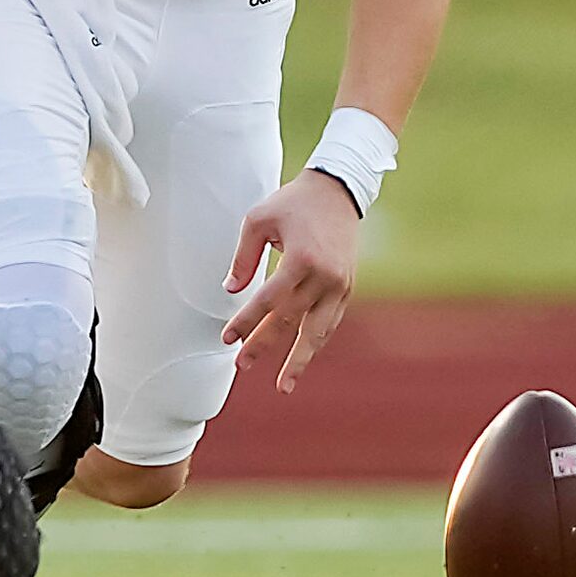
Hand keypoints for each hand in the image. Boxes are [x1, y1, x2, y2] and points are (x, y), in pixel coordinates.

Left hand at [219, 169, 360, 394]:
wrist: (337, 192)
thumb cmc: (292, 203)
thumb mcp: (257, 220)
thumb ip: (243, 258)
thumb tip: (231, 290)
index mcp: (301, 258)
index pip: (268, 300)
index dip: (246, 321)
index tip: (227, 338)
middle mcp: (325, 276)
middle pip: (290, 321)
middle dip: (264, 344)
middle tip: (241, 364)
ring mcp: (340, 285)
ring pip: (317, 331)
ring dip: (299, 359)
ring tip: (283, 384)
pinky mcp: (348, 288)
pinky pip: (330, 323)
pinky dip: (315, 342)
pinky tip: (301, 357)